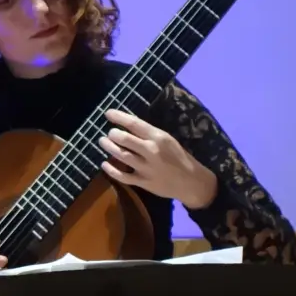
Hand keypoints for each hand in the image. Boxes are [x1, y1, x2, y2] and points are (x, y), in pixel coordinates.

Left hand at [98, 110, 216, 208]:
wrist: (192, 182)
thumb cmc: (179, 158)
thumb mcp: (168, 140)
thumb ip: (149, 135)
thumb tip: (128, 126)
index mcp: (159, 137)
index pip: (135, 124)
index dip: (119, 117)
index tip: (108, 113)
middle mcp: (151, 150)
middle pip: (124, 139)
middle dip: (113, 134)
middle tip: (109, 133)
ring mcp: (146, 167)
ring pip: (121, 155)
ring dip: (109, 147)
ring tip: (103, 142)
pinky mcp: (143, 181)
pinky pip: (122, 176)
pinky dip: (110, 170)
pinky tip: (104, 164)